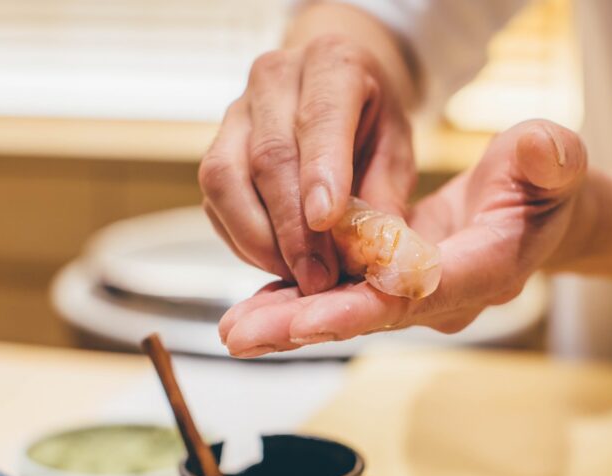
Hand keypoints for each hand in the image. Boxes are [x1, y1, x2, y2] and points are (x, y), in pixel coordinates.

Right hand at [199, 35, 415, 295]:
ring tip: (296, 274)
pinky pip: (214, 201)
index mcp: (333, 63)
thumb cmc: (370, 121)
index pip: (320, 117)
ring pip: (226, 178)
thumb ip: (386, 195)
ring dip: (259, 239)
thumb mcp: (397, 148)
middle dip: (292, 227)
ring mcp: (236, 112)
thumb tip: (371, 252)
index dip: (320, 172)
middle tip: (318, 276)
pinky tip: (275, 261)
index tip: (325, 221)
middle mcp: (275, 78)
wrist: (334, 91)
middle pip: (269, 156)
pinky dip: (242, 241)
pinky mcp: (215, 149)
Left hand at [218, 120, 588, 356]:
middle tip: (244, 336)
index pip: (420, 290)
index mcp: (484, 267)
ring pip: (345, 313)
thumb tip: (544, 151)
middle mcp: (444, 296)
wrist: (534, 214)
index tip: (310, 318)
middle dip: (305, 325)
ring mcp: (415, 298)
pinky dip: (295, 306)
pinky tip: (251, 313)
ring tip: (233, 332)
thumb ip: (552, 159)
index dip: (365, 304)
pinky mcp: (389, 287)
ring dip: (287, 324)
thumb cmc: (544, 184)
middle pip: (368, 314)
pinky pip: (338, 299)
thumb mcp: (556, 161)